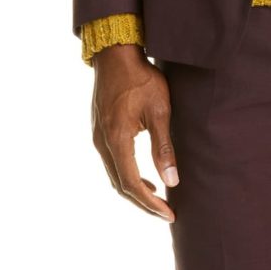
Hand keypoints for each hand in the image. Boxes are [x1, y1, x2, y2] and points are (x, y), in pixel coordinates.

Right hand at [90, 44, 178, 221]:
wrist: (116, 55)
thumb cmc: (141, 79)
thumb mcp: (160, 112)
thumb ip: (164, 148)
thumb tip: (172, 181)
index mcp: (117, 140)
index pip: (132, 184)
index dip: (150, 204)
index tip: (169, 214)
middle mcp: (102, 142)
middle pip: (120, 185)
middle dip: (143, 202)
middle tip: (166, 213)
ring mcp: (98, 137)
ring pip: (115, 175)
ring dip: (135, 190)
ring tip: (158, 199)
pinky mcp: (100, 132)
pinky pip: (112, 163)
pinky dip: (128, 175)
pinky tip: (145, 177)